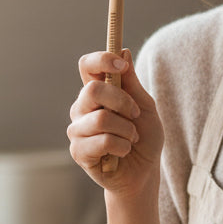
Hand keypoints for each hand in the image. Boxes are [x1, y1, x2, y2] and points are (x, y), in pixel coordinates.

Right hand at [67, 49, 161, 193]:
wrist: (143, 173)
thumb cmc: (144, 138)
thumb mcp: (145, 107)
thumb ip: (132, 83)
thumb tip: (123, 50)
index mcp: (96, 92)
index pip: (87, 66)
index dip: (101, 60)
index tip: (121, 64)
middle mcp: (82, 108)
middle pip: (92, 90)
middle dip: (121, 101)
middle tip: (135, 113)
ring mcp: (77, 130)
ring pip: (101, 119)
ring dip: (126, 130)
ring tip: (132, 139)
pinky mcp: (78, 152)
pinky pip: (103, 141)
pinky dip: (122, 146)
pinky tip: (122, 152)